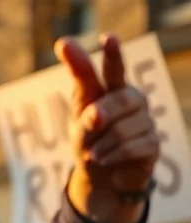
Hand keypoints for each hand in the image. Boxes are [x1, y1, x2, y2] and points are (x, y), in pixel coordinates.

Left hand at [57, 33, 159, 221]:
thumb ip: (85, 114)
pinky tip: (104, 159)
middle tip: (89, 126)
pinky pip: (132, 148)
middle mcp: (133, 100)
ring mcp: (146, 121)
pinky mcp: (153, 144)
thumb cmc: (90, 141)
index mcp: (112, 89)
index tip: (108, 38)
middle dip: (100, 115)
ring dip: (101, 144)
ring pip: (124, 129)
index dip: (112, 54)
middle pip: (120, 99)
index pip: (114, 68)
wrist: (101, 175)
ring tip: (94, 152)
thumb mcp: (78, 125)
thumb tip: (95, 115)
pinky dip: (111, 156)